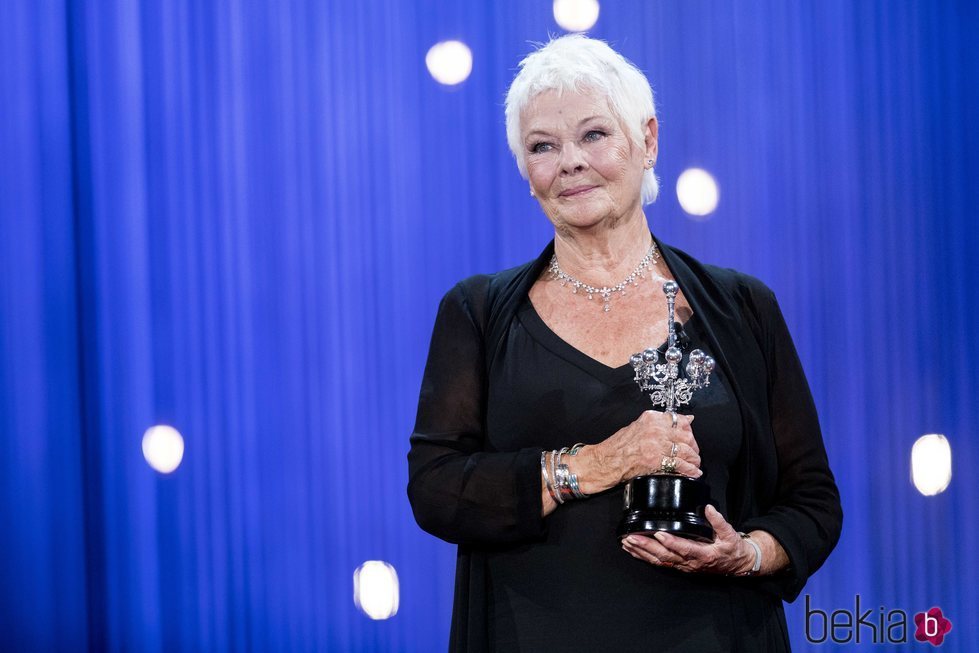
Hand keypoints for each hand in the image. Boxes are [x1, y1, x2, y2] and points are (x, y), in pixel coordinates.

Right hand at [591, 410, 700, 485]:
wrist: (605, 462)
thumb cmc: (618, 447)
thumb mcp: (638, 427)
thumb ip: (659, 424)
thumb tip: (684, 420)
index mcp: (650, 419)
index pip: (680, 420)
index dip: (689, 431)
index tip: (690, 437)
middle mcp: (655, 429)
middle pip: (686, 436)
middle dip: (693, 447)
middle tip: (693, 453)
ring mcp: (656, 445)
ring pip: (685, 451)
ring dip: (693, 459)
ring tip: (694, 464)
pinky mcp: (656, 460)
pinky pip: (679, 464)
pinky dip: (689, 470)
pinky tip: (692, 472)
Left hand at [620, 505, 754, 574]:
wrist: (737, 565)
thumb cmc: (732, 549)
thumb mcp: (730, 535)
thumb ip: (719, 522)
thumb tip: (709, 508)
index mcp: (703, 554)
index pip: (684, 548)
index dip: (671, 542)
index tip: (658, 534)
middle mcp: (690, 563)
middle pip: (665, 556)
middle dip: (646, 547)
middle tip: (631, 538)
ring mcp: (683, 566)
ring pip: (659, 561)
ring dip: (642, 552)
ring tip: (627, 543)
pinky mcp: (679, 566)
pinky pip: (659, 563)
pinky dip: (645, 557)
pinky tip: (634, 551)